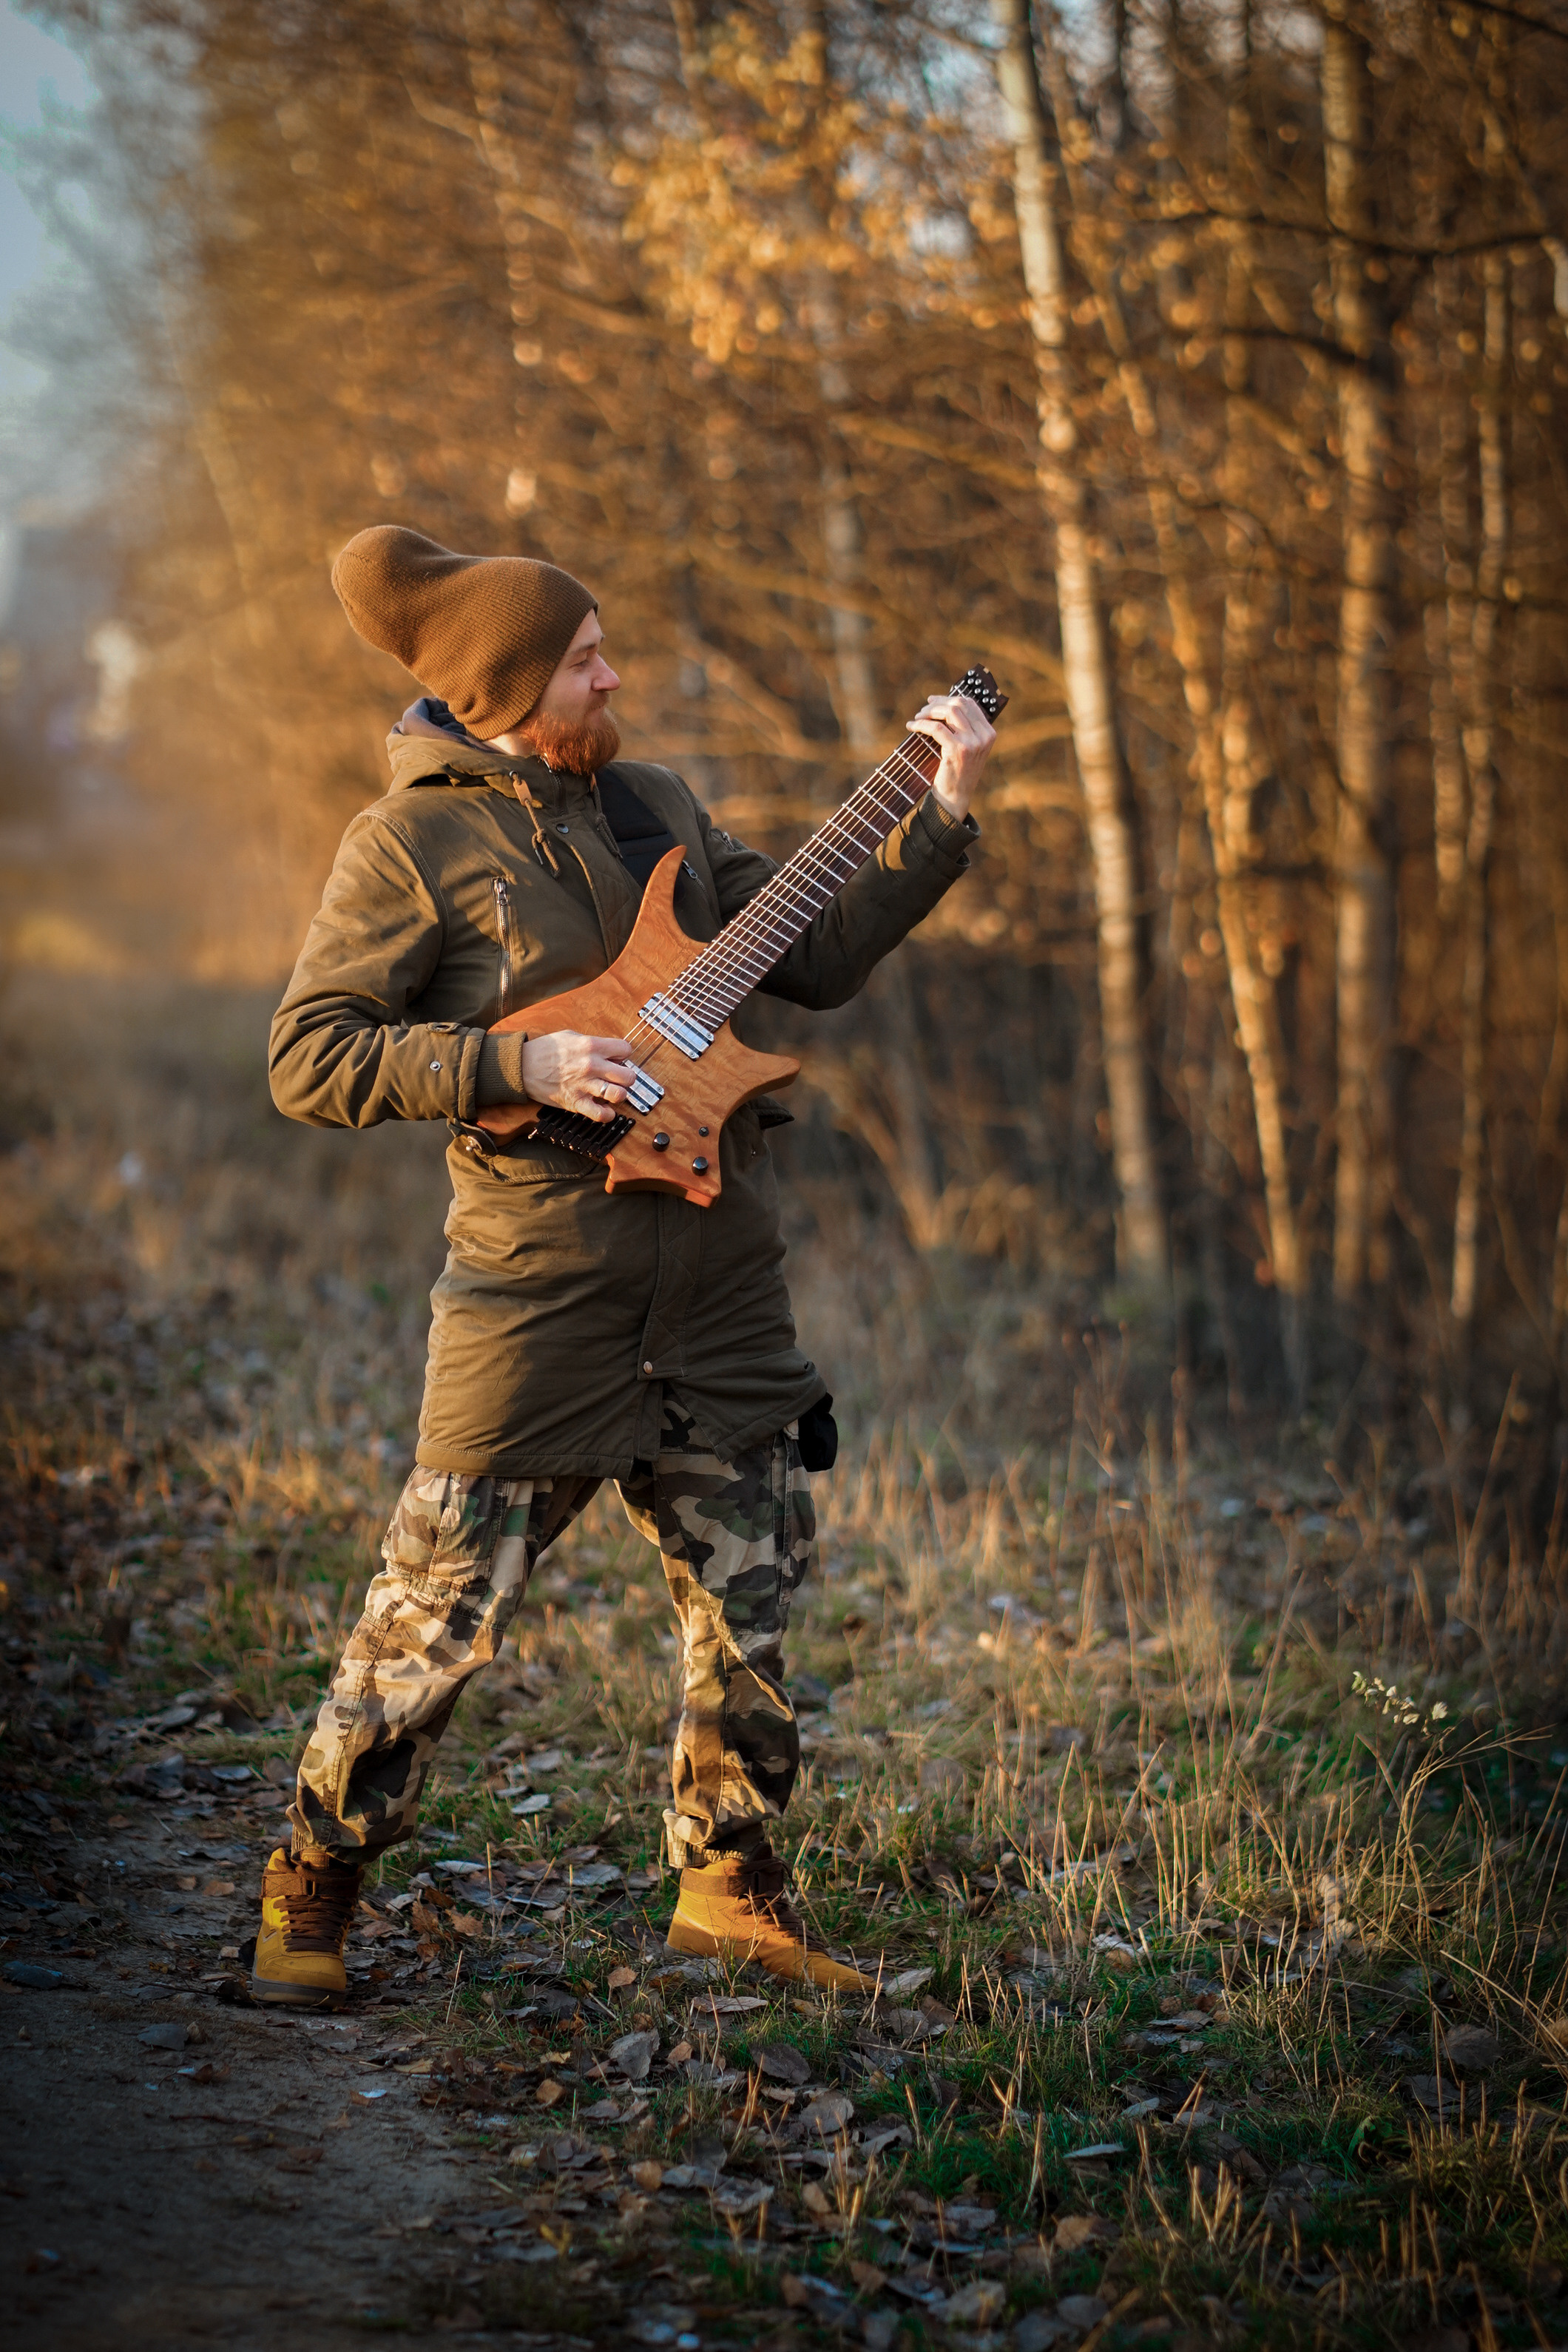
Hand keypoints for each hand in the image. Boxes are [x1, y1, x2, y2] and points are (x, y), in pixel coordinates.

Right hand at [521, 1030, 636, 1123]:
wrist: (523, 1067)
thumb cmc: (545, 1050)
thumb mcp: (571, 1036)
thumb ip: (592, 1042)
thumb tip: (610, 1050)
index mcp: (591, 1046)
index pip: (626, 1049)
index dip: (624, 1054)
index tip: (618, 1058)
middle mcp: (592, 1065)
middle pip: (628, 1075)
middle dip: (627, 1077)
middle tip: (619, 1077)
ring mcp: (584, 1085)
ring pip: (619, 1095)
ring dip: (619, 1095)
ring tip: (612, 1092)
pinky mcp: (576, 1102)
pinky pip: (600, 1114)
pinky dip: (607, 1115)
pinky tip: (606, 1109)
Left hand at [908, 690, 995, 821]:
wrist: (955, 798)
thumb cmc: (957, 773)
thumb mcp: (967, 748)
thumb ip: (963, 728)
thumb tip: (943, 704)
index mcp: (989, 733)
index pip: (970, 704)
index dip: (948, 698)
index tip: (932, 701)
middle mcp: (984, 736)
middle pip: (959, 704)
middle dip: (937, 703)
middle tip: (922, 710)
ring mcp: (973, 743)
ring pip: (949, 712)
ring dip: (928, 712)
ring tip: (917, 718)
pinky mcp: (958, 750)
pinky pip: (936, 728)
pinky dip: (921, 724)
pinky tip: (912, 727)